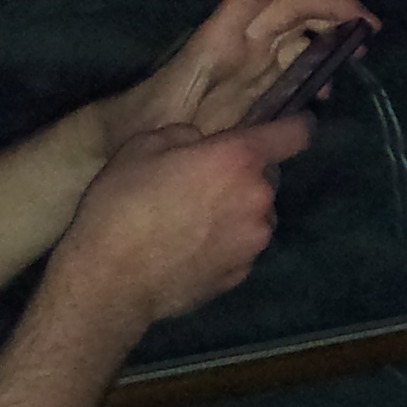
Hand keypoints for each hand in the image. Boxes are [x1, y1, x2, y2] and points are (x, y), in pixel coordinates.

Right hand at [49, 114, 311, 332]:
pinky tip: (188, 249)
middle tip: (201, 183)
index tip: (291, 125)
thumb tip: (198, 143)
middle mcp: (259, 199)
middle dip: (243, 176)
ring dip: (236, 212)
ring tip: (191, 221)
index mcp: (239, 159)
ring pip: (255, 215)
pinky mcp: (242, 274)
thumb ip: (183, 135)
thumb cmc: (122, 205)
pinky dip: (225, 244)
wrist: (110, 281)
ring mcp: (254, 242)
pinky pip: (241, 247)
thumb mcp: (142, 147)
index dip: (296, 125)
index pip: (296, 134)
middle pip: (266, 178)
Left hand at [100, 0, 372, 149]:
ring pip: (298, 35)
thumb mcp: (169, 122)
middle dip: (334, 9)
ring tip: (357, 57)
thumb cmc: (140, 127)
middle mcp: (238, 45)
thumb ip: (211, 120)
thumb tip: (257, 122)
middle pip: (292, 10)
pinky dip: (316, 71)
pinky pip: (292, 67)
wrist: (125, 140)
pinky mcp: (252, 85)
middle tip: (371, 28)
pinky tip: (327, 91)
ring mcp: (247, 63)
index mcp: (217, 42)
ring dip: (331, 38)